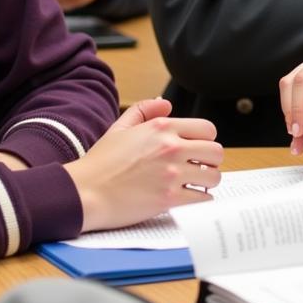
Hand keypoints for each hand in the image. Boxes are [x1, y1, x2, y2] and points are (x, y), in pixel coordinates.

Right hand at [64, 97, 223, 231]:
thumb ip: (144, 110)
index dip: (206, 140)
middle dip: (211, 160)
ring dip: (207, 180)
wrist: (85, 192)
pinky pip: (202, 197)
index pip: (207, 129)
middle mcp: (171, 147)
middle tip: (200, 167)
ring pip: (213, 176)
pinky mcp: (169, 198)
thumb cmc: (100, 162)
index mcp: (162, 128)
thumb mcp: (120, 127)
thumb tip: (166, 103)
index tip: (199, 149)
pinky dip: (200, 198)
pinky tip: (189, 197)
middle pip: (216, 151)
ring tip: (196, 183)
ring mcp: (172, 173)